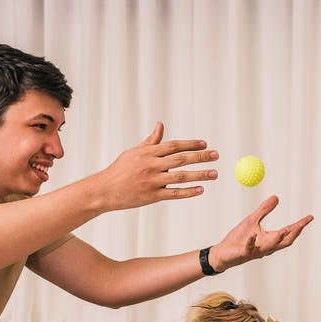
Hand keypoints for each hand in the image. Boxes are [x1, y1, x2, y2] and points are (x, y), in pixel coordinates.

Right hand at [96, 122, 218, 210]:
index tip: (205, 144)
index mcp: (148, 153)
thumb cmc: (120, 170)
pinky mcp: (151, 196)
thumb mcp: (134, 152)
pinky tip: (201, 190)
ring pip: (180, 176)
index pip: (174, 146)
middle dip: (200, 156)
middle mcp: (151, 165)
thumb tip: (161, 125)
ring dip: (200, 175)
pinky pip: (174, 194)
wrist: (104, 190)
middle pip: (181, 159)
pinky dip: (188, 192)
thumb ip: (151, 141)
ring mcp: (152, 181)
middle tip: (216, 155)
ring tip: (214, 173)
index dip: (190, 144)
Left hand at [208, 196, 313, 270]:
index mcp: (269, 239)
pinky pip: (249, 248)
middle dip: (294, 233)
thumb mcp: (252, 220)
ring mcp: (255, 251)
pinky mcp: (243, 253)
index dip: (299, 225)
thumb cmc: (238, 238)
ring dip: (278, 238)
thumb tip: (276, 197)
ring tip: (285, 230)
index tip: (310, 217)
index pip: (288, 232)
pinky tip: (254, 233)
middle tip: (302, 224)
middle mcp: (266, 247)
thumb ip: (264, 210)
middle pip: (285, 242)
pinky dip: (252, 241)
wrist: (222, 253)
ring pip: (270, 246)